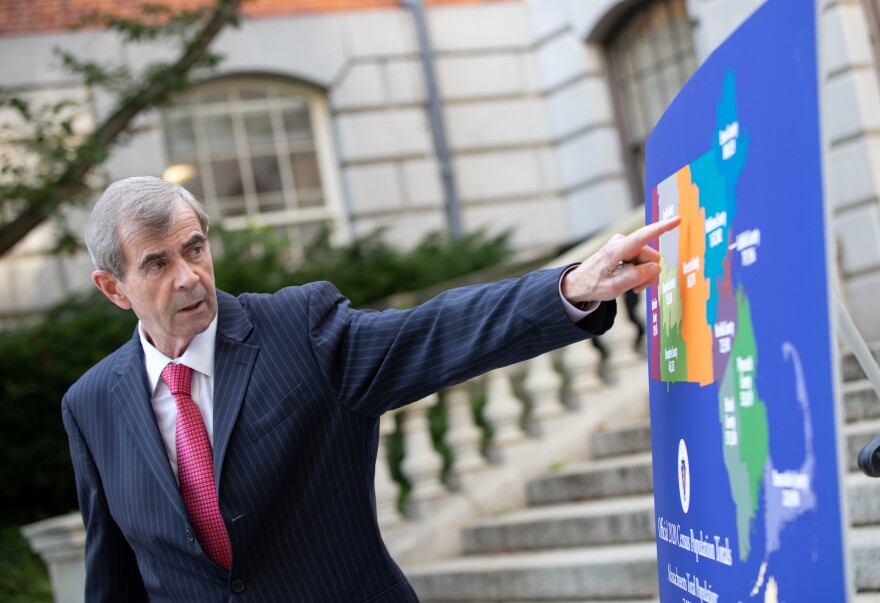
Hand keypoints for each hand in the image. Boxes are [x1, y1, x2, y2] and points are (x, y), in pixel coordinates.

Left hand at [561, 216, 680, 303]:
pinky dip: (639, 274)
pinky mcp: (625, 250)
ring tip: (631, 286)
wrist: (577, 284)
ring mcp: (624, 245)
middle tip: (636, 288)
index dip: (662, 228)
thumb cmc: (591, 286)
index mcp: (617, 249)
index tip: (677, 219)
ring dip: (643, 276)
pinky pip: (642, 262)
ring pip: (649, 261)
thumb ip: (635, 278)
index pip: (644, 236)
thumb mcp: (613, 288)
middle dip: (648, 274)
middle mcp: (622, 242)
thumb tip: (655, 268)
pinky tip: (630, 282)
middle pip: (651, 257)